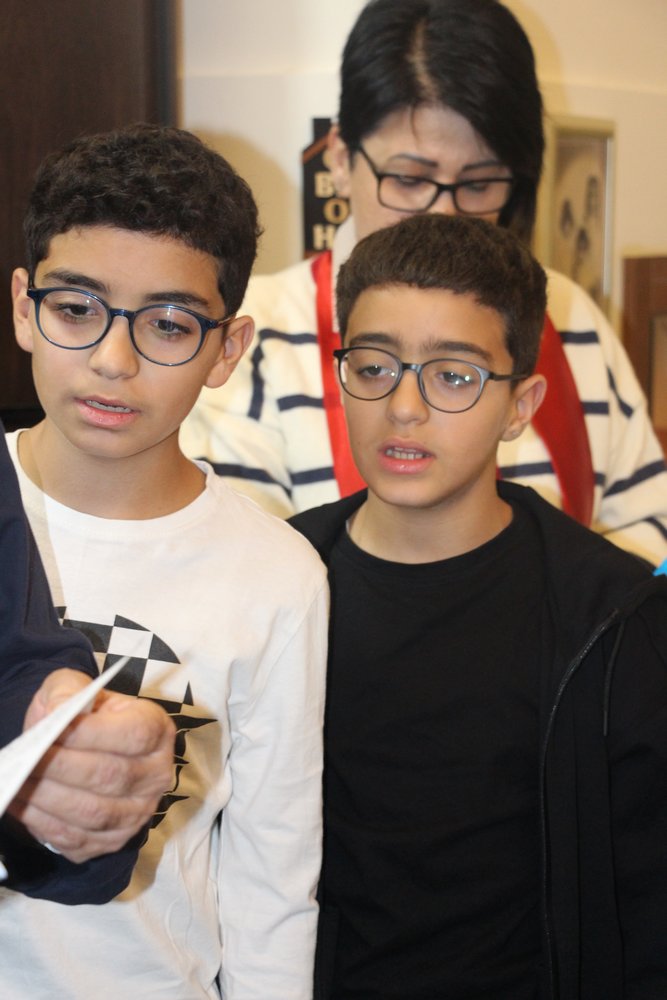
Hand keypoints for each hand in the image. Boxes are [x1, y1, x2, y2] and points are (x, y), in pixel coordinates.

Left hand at [7, 669, 175, 862]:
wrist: (84, 749)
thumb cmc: (83, 716)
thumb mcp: (75, 688)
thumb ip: (66, 691)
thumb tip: (57, 712)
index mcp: (157, 729)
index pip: (134, 735)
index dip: (92, 735)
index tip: (53, 731)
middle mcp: (157, 774)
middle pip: (111, 776)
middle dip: (61, 768)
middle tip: (27, 759)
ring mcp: (139, 812)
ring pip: (93, 813)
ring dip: (49, 799)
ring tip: (18, 781)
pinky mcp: (115, 840)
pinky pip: (78, 839)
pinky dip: (44, 824)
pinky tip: (21, 803)